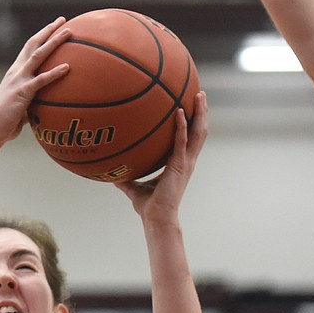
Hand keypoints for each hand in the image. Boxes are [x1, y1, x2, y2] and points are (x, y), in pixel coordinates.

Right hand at [0, 17, 70, 144]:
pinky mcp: (22, 92)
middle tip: (63, 20)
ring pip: (38, 55)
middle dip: (48, 30)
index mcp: (15, 72)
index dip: (42, 36)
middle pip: (34, 44)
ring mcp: (18, 80)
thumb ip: (34, 100)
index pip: (29, 48)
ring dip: (54, 42)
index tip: (55, 26)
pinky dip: (54, 73)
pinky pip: (40, 80)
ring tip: (69, 33)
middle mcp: (16, 71)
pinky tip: (67, 67)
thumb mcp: (22, 106)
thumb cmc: (6, 122)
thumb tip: (49, 104)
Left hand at [116, 91, 207, 219]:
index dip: (192, 123)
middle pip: (199, 131)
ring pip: (198, 133)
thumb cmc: (148, 206)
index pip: (189, 138)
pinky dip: (181, 126)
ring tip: (200, 96)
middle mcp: (186, 160)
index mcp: (179, 163)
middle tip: (200, 94)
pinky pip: (182, 141)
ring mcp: (185, 163)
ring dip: (200, 114)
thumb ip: (126, 178)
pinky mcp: (180, 166)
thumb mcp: (134, 187)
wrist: (156, 218)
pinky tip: (178, 111)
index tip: (191, 106)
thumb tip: (111, 173)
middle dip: (201, 112)